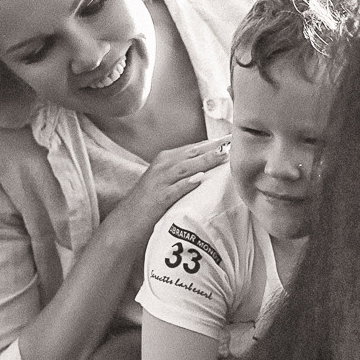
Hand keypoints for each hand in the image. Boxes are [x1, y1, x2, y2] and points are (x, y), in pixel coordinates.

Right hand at [109, 138, 227, 245]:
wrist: (126, 221)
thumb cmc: (149, 201)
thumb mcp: (165, 179)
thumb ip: (183, 171)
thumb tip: (209, 166)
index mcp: (165, 159)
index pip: (193, 147)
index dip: (213, 143)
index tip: (231, 138)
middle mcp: (162, 166)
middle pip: (192, 153)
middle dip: (213, 147)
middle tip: (233, 142)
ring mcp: (159, 182)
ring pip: (185, 168)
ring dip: (204, 161)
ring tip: (222, 156)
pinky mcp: (158, 199)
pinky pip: (174, 189)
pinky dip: (186, 183)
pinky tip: (199, 179)